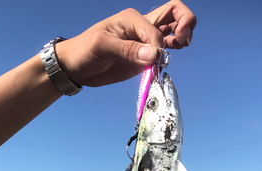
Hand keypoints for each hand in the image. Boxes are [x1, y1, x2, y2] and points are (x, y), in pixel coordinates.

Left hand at [55, 1, 196, 87]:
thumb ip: (128, 50)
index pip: (156, 29)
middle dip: (185, 23)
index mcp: (132, 19)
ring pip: (173, 29)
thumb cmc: (85, 52)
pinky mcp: (144, 56)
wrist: (76, 67)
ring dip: (183, 35)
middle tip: (182, 42)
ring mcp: (145, 41)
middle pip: (174, 13)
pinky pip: (165, 49)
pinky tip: (170, 57)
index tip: (153, 62)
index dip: (158, 46)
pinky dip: (173, 51)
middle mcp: (142, 26)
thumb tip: (154, 56)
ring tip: (181, 46)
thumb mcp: (102, 47)